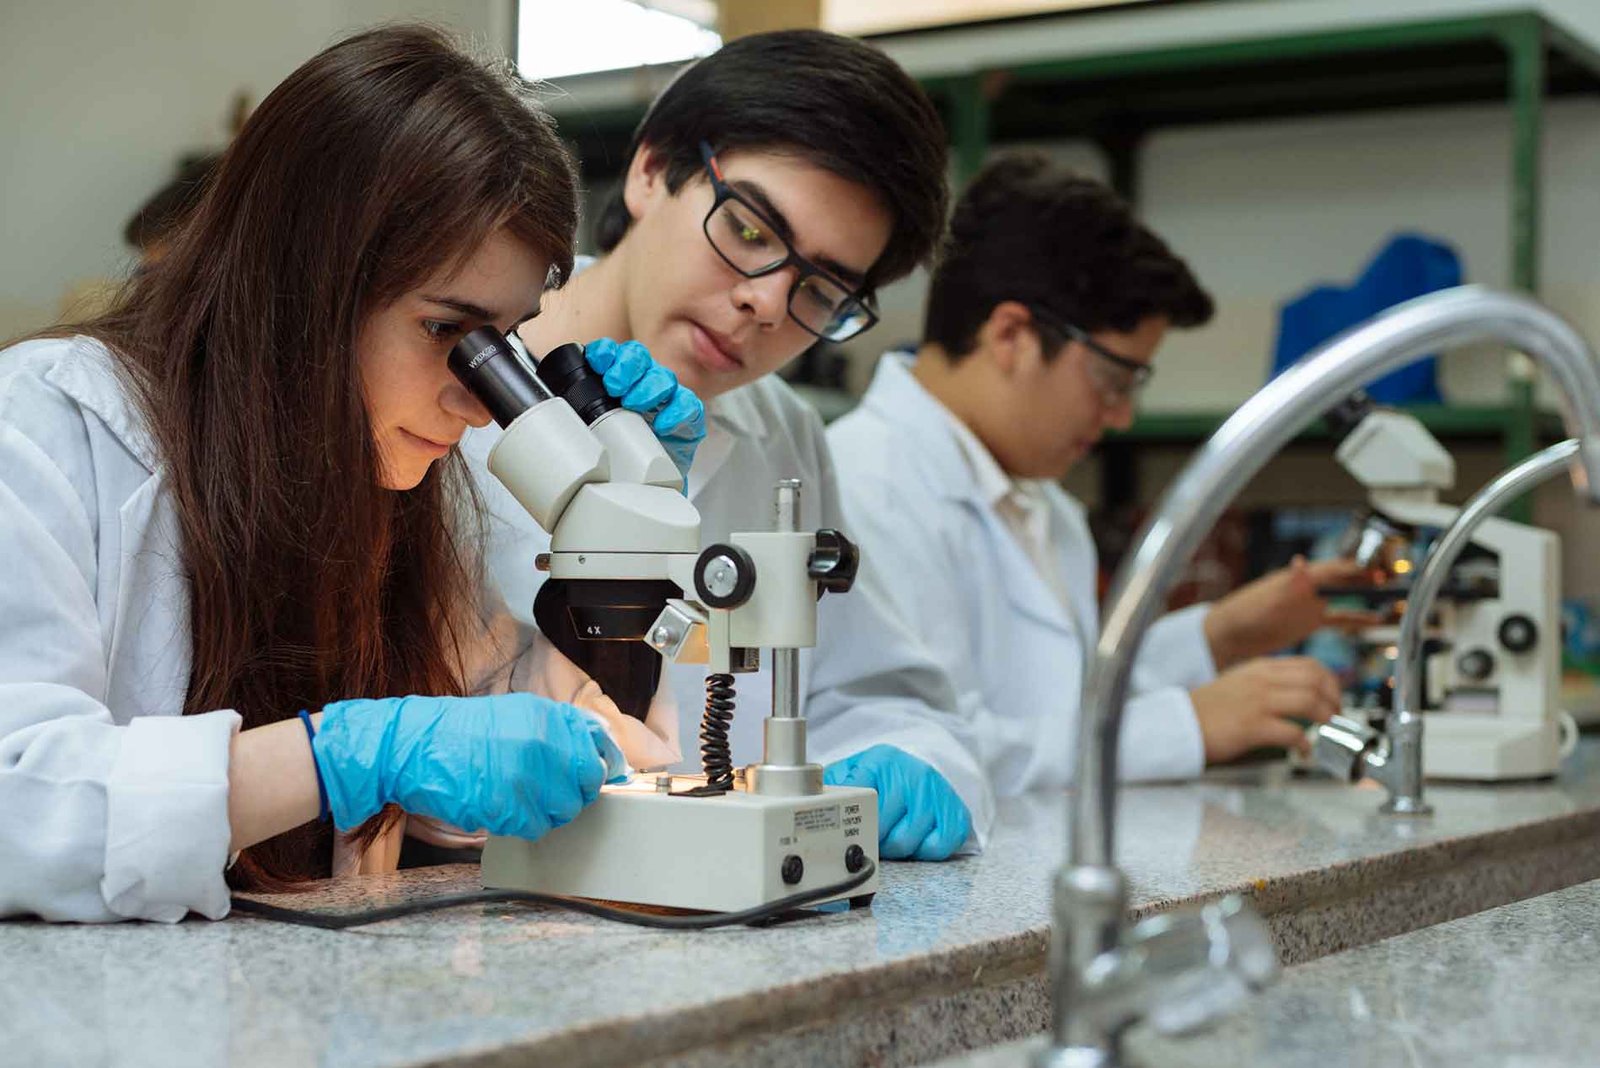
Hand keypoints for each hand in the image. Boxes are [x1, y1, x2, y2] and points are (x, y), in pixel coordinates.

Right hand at [311, 693, 625, 839]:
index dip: (599, 770)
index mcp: (549, 719)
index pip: (598, 753)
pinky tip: (503, 807)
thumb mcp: (517, 711)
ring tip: (522, 798)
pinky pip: (535, 827)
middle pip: (585, 786)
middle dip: (574, 792)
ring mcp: (525, 778)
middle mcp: (543, 746)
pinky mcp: (505, 808)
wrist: (414, 746)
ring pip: (563, 811)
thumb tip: (598, 747)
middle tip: (551, 791)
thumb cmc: (462, 731)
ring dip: (548, 810)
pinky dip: (523, 823)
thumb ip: (559, 728)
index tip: (596, 778)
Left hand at [584, 337, 705, 479]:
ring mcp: (668, 399)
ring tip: (634, 403)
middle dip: (626, 367)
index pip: (613, 354)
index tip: (596, 361)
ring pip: (664, 377)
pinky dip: (676, 412)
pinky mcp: (689, 418)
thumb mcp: (592, 435)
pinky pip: (689, 406)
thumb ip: (578, 422)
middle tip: (614, 386)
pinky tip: (662, 424)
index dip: (605, 352)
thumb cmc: (620, 456)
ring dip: (648, 387)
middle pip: (639, 357)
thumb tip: (552, 420)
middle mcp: (644, 383)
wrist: (646, 485)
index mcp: (620, 380)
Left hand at [824, 744, 970, 860]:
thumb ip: (832, 783)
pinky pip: (937, 849)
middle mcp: (912, 775)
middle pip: (881, 829)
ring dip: (895, 847)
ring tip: (892, 833)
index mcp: (881, 762)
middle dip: (872, 838)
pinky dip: (924, 851)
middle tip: (871, 833)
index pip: (860, 799)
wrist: (924, 767)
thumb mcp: (855, 769)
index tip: (841, 833)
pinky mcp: (957, 813)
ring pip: (906, 843)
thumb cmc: (884, 776)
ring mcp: (937, 794)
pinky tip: (917, 836)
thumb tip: (805, 798)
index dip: (850, 823)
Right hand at [1190, 656, 1341, 762]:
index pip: (1310, 666)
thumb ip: (1266, 683)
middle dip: (1335, 700)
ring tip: (1326, 731)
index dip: (1331, 683)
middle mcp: (1262, 680)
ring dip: (1327, 718)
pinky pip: (1293, 733)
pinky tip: (1305, 752)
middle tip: (1336, 717)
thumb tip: (1297, 693)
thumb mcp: (1239, 683)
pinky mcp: (1253, 727)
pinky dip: (1306, 744)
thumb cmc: (1207, 710)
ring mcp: (1258, 702)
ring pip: (1311, 702)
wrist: (1178, 723)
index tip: (1334, 699)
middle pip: (1316, 681)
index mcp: (1260, 668)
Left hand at [1204, 555, 1382, 667]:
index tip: (1380, 566)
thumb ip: (1286, 585)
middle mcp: (1307, 588)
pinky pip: (1339, 618)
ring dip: (1368, 595)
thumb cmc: (1240, 614)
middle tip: (1397, 575)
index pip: (1334, 568)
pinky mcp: (1308, 620)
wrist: (1227, 637)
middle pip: (1345, 578)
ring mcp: (1309, 604)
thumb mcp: (1264, 600)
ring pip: (1346, 596)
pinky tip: (1374, 621)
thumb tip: (1299, 563)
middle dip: (1371, 576)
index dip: (1358, 566)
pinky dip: (1357, 618)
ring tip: (1394, 595)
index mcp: (1298, 579)